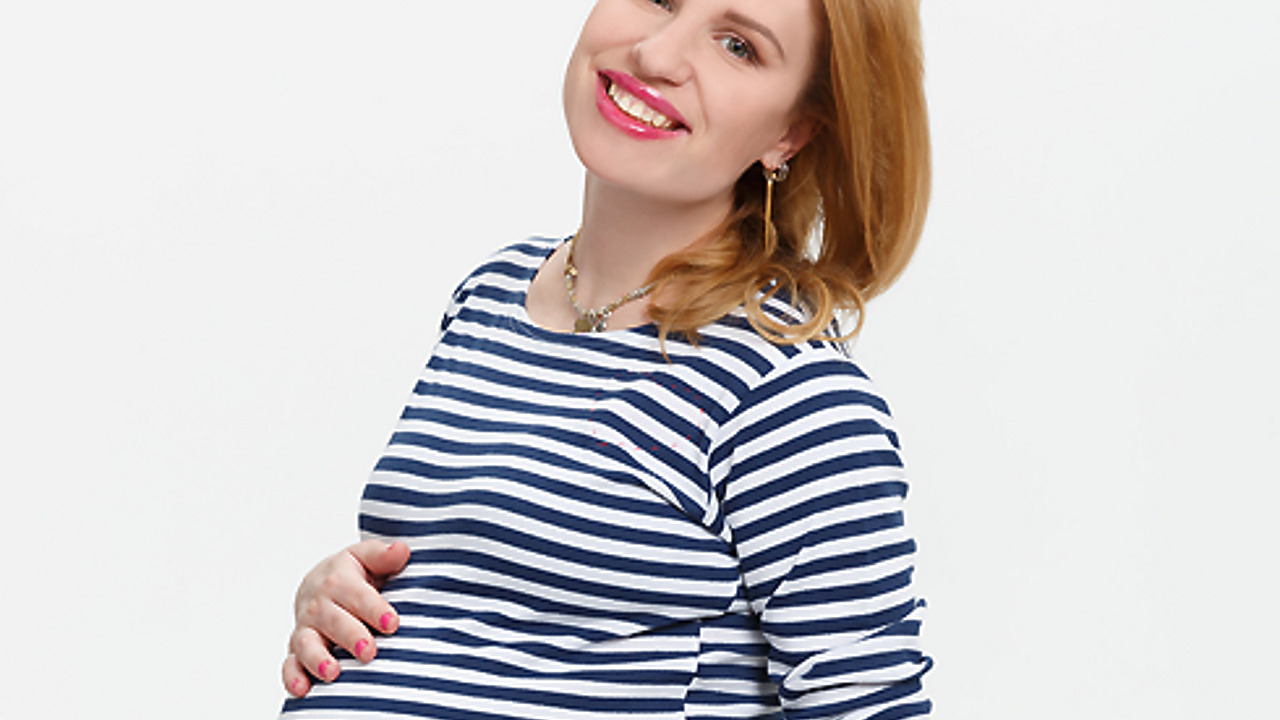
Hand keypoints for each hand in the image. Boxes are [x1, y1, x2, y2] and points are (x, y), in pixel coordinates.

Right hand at [281, 539, 409, 697]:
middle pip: (333, 621)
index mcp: (338, 580)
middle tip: (369, 651)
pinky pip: (290, 664)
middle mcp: (318, 605)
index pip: (357, 594)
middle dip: (350, 636)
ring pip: (307, 644)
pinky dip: (293, 677)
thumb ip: (383, 556)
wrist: (319, 584)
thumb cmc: (352, 574)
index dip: (373, 609)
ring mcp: (306, 628)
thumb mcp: (365, 558)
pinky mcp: (296, 649)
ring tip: (333, 673)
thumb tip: (402, 550)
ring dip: (318, 659)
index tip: (391, 623)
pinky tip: (303, 690)